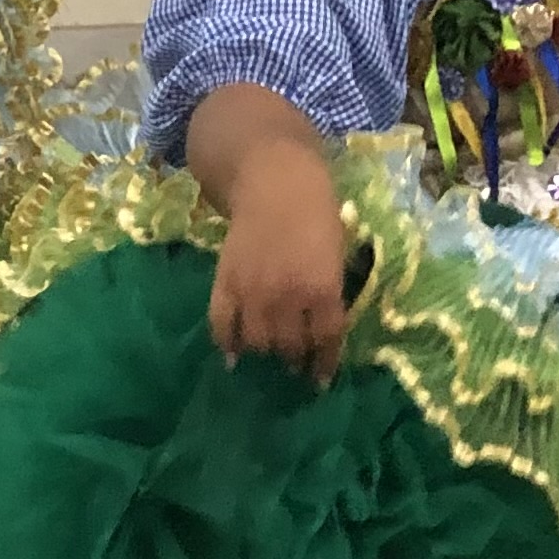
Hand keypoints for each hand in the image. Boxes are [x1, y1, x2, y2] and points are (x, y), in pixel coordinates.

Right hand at [205, 139, 351, 383]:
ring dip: (265, 353)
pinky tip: (233, 357)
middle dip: (293, 361)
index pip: (325, 340)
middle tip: (294, 367)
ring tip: (268, 357)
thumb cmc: (316, 210)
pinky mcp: (225, 281)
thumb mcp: (337, 252)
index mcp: (323, 288)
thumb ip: (330, 289)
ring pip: (257, 341)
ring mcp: (253, 291)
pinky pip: (222, 323)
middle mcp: (287, 296)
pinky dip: (227, 344)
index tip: (321, 380)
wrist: (273, 179)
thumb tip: (322, 324)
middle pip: (289, 346)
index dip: (324, 364)